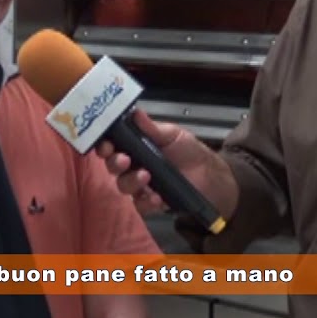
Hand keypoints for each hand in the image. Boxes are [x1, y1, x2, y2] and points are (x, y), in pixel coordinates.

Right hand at [94, 108, 232, 217]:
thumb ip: (152, 128)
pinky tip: (156, 197)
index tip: (106, 144)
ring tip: (146, 176)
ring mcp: (141, 185)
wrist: (212, 176)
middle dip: (114, 163)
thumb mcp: (174, 135)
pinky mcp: (151, 202)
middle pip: (113, 166)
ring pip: (123, 185)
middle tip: (124, 160)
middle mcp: (134, 165)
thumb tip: (134, 112)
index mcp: (136, 146)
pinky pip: (140, 204)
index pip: (113, 145)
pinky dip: (146, 201)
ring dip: (130, 180)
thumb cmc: (191, 152)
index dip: (104, 144)